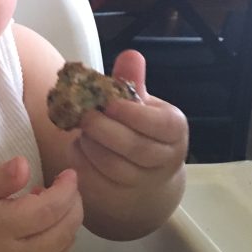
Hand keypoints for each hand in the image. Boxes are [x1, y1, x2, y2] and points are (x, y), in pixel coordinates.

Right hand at [0, 156, 82, 251]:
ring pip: (64, 246)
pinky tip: (49, 219)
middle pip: (62, 231)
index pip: (45, 211)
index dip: (65, 191)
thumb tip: (24, 164)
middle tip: (67, 185)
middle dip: (74, 204)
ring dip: (71, 220)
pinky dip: (63, 235)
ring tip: (57, 200)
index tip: (68, 173)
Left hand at [75, 50, 188, 186]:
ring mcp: (141, 182)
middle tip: (84, 114)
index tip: (109, 102)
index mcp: (174, 130)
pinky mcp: (117, 196)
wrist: (146, 177)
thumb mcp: (141, 104)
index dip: (132, 113)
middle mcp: (163, 159)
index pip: (159, 124)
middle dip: (104, 129)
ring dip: (90, 145)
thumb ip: (132, 81)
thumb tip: (130, 55)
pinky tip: (78, 146)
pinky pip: (96, 180)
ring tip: (81, 129)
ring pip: (113, 165)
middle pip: (134, 147)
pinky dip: (82, 161)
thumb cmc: (141, 130)